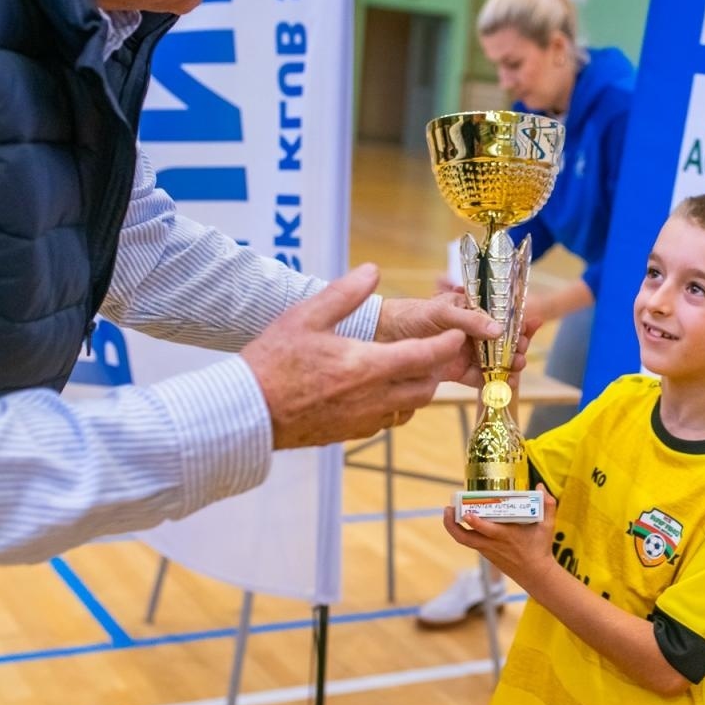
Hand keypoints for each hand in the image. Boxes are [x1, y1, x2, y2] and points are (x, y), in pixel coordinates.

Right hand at [241, 265, 464, 448]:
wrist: (247, 411)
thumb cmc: (272, 361)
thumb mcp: (306, 316)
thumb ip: (345, 293)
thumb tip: (374, 270)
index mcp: (367, 366)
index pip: (425, 356)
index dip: (447, 344)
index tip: (457, 334)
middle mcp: (373, 398)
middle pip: (426, 388)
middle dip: (435, 368)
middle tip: (433, 350)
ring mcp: (363, 421)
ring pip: (409, 408)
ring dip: (416, 389)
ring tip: (408, 367)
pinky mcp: (350, 434)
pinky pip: (387, 421)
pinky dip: (394, 405)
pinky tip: (379, 389)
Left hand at [376, 290, 526, 386]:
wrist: (384, 336)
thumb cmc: (412, 314)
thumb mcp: (442, 310)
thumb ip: (471, 320)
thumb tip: (499, 330)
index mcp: (471, 310)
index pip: (502, 313)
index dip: (518, 318)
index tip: (533, 322)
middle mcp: (472, 332)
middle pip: (503, 340)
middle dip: (517, 344)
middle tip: (523, 349)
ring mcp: (466, 352)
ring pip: (496, 360)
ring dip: (510, 363)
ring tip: (518, 365)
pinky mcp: (456, 371)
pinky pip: (481, 378)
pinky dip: (495, 383)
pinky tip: (507, 384)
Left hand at [441, 487, 557, 589]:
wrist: (535, 574)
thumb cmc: (540, 548)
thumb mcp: (547, 526)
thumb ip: (547, 505)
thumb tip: (540, 485)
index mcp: (507, 536)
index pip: (487, 530)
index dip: (475, 522)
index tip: (467, 513)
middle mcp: (493, 544)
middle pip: (465, 538)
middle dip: (452, 525)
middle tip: (447, 509)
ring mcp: (487, 550)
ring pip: (464, 540)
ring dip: (453, 527)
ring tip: (449, 512)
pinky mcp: (486, 554)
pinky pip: (470, 542)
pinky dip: (463, 531)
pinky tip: (461, 520)